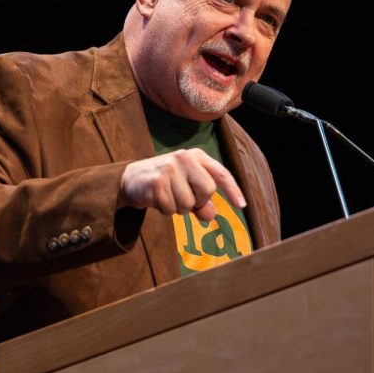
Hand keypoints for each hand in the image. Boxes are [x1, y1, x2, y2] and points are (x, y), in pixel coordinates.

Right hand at [119, 149, 246, 221]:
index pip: (220, 173)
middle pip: (207, 190)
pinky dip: (164, 210)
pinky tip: (157, 199)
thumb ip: (201, 202)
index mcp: (196, 156)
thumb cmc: (166, 183)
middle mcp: (184, 158)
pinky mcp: (156, 182)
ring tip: (167, 196)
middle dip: (197, 201)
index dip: (233, 190)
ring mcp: (170, 168)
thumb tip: (211, 216)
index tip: (242, 206)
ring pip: (188, 204)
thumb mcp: (187, 188)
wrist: (132, 179)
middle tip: (182, 197)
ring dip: (177, 208)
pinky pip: (170, 209)